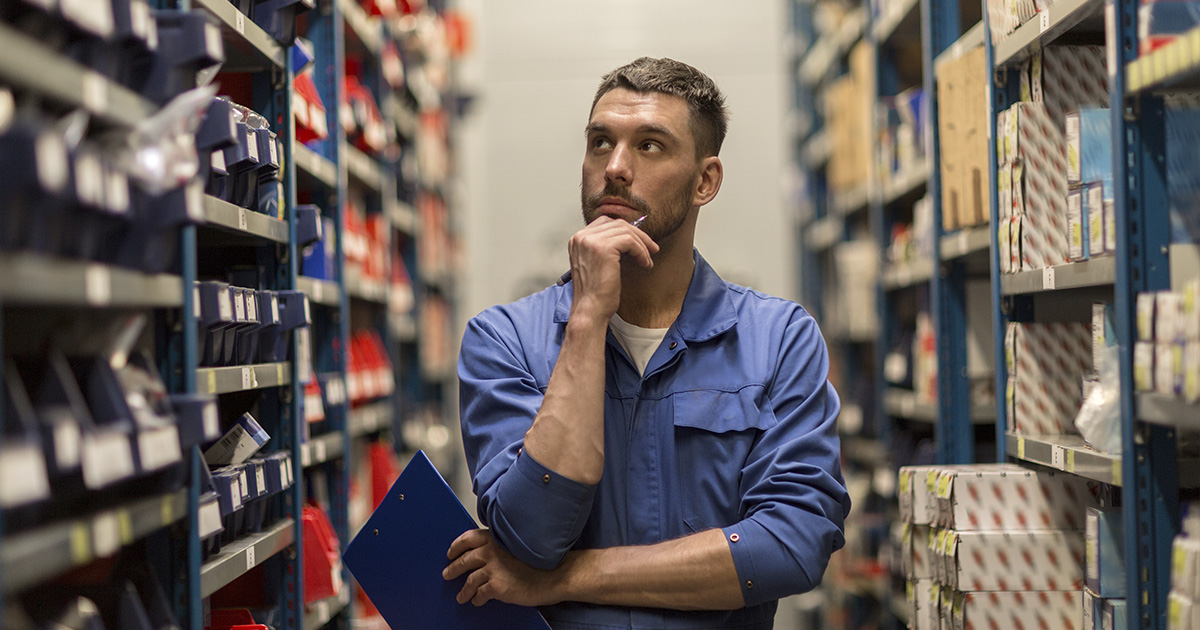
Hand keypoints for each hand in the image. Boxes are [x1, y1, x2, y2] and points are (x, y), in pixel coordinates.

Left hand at [443, 529, 562, 606]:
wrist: (555, 574)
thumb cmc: (540, 561)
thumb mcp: (517, 545)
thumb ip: (501, 547)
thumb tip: (487, 555)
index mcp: (496, 539)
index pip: (468, 538)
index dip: (456, 546)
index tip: (451, 553)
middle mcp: (492, 552)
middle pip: (464, 560)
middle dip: (453, 568)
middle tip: (447, 574)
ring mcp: (493, 569)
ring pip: (469, 580)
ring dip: (463, 590)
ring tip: (461, 596)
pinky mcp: (497, 586)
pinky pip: (480, 594)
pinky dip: (476, 599)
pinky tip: (477, 601)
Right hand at [567, 216, 657, 320]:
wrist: (591, 310)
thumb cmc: (596, 293)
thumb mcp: (597, 264)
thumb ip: (605, 247)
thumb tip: (630, 235)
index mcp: (577, 239)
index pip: (605, 222)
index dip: (626, 230)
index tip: (640, 242)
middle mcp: (581, 237)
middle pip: (617, 224)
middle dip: (638, 235)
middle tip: (652, 248)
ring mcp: (591, 241)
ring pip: (626, 231)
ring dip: (642, 245)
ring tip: (648, 260)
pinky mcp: (603, 248)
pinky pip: (630, 241)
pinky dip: (641, 251)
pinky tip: (645, 263)